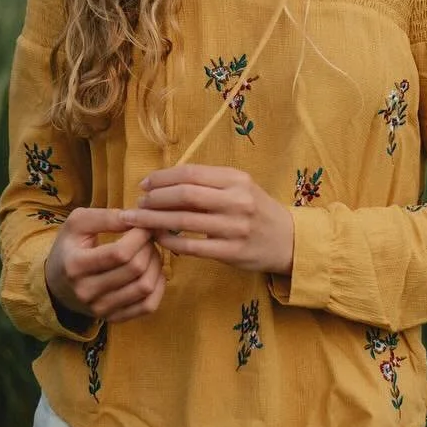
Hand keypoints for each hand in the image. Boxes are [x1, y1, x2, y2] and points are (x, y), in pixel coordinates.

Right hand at [45, 207, 165, 324]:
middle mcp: (86, 291)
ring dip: (156, 265)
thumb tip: (135, 217)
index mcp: (75, 265)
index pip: (120, 252)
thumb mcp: (77, 223)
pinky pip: (147, 306)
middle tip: (148, 237)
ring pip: (145, 287)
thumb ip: (105, 217)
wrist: (55, 283)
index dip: (140, 236)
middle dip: (149, 247)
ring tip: (150, 252)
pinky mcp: (113, 318)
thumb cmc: (70, 247)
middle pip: (135, 269)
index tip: (144, 225)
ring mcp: (100, 308)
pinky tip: (153, 272)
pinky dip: (158, 287)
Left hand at [123, 165, 294, 275]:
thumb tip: (164, 183)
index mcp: (236, 179)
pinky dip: (170, 242)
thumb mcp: (240, 188)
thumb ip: (208, 183)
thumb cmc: (257, 210)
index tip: (144, 184)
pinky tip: (158, 239)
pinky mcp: (232, 253)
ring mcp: (235, 228)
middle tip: (137, 204)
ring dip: (155, 220)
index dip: (162, 178)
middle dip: (154, 199)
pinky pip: (192, 247)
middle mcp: (237, 200)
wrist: (289, 240)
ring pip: (184, 221)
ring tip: (138, 220)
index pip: (190, 173)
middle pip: (185, 195)